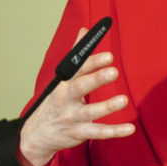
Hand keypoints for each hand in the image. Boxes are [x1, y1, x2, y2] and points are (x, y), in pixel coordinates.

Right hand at [18, 28, 134, 165]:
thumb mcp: (62, 78)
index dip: (93, 62)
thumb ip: (76, 55)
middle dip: (96, 79)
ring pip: (90, 112)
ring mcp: (72, 117)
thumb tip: (85, 29)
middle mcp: (67, 99)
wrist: (36, 135)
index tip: (109, 56)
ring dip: (107, 106)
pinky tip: (130, 128)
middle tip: (114, 72)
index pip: (79, 69)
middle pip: (80, 87)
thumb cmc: (55, 102)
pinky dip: (114, 131)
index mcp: (65, 83)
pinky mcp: (79, 133)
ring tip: (124, 99)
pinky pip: (98, 132)